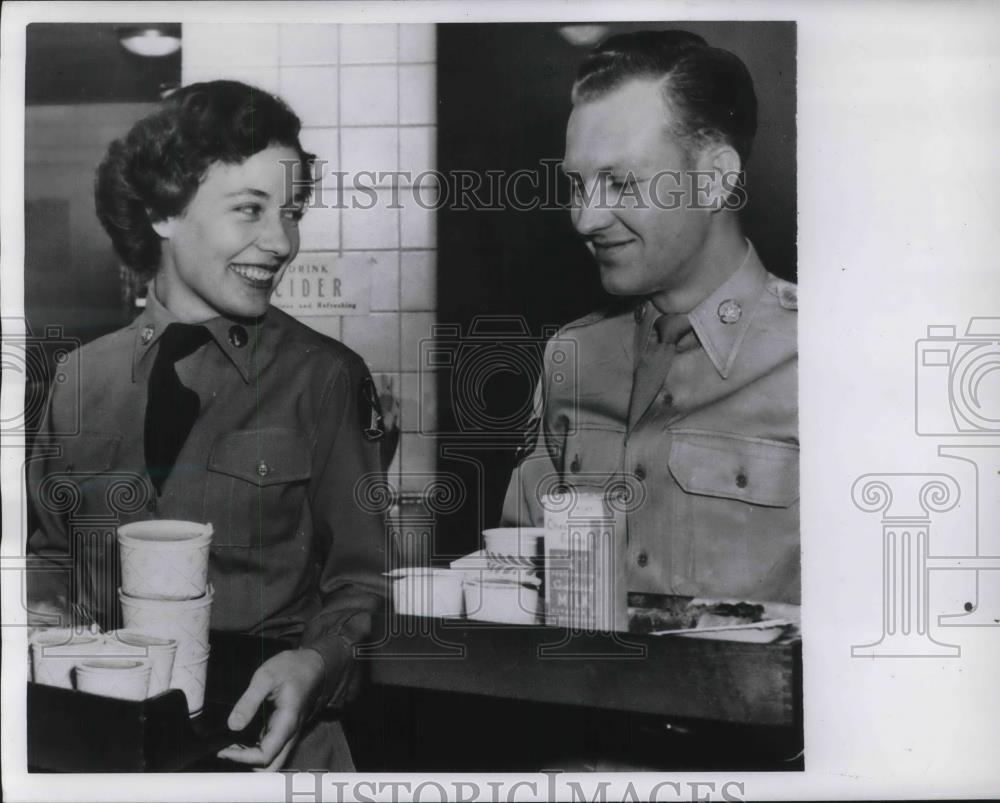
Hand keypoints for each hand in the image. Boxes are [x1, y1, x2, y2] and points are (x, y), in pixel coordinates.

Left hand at [216, 648, 325, 769]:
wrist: (313, 663)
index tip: (223, 749)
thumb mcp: (266, 677)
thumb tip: (233, 725)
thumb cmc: (292, 667)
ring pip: (271, 760)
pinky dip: (254, 750)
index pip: (265, 756)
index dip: (242, 758)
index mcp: (287, 723)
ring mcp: (288, 732)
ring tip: (229, 744)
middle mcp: (289, 733)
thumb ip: (249, 701)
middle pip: (270, 767)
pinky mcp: (284, 728)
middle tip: (226, 751)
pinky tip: (239, 738)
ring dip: (250, 759)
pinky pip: (270, 748)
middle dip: (246, 765)